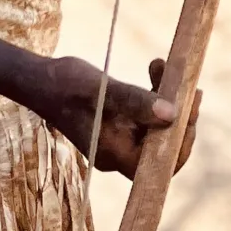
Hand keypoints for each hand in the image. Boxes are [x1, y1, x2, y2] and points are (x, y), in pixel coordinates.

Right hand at [32, 54, 201, 176]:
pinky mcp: (119, 125)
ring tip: (165, 67)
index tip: (191, 106)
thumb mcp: (100, 89)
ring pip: (158, 129)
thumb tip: (172, 113)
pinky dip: (155, 95)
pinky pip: (148, 116)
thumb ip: (134, 101)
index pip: (161, 163)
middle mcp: (120, 153)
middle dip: (181, 117)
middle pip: (164, 147)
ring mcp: (120, 140)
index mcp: (114, 154)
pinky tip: (155, 68)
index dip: (182, 139)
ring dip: (169, 101)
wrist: (38, 80)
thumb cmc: (63, 84)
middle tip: (191, 87)